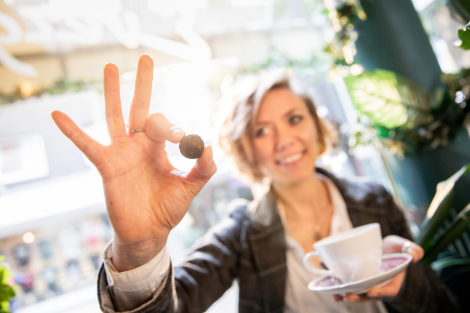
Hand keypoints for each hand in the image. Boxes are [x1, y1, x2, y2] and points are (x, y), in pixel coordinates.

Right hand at [51, 55, 216, 270]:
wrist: (149, 232)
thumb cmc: (168, 208)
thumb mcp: (190, 187)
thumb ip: (203, 168)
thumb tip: (207, 144)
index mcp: (159, 147)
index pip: (165, 124)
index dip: (174, 128)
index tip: (182, 141)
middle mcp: (139, 145)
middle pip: (140, 108)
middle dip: (143, 85)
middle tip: (146, 58)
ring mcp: (121, 152)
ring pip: (114, 116)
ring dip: (113, 92)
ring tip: (111, 66)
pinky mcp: (106, 165)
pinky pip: (87, 145)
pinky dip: (72, 130)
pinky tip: (58, 114)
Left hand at [334, 235, 423, 302]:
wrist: (381, 246)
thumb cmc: (394, 247)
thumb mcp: (403, 245)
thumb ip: (412, 249)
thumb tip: (415, 256)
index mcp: (393, 280)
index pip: (389, 290)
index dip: (381, 292)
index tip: (372, 291)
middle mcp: (379, 285)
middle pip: (370, 295)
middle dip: (360, 297)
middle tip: (348, 296)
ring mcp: (368, 284)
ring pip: (359, 293)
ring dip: (348, 296)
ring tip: (337, 296)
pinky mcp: (358, 280)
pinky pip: (350, 288)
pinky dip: (341, 291)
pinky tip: (331, 292)